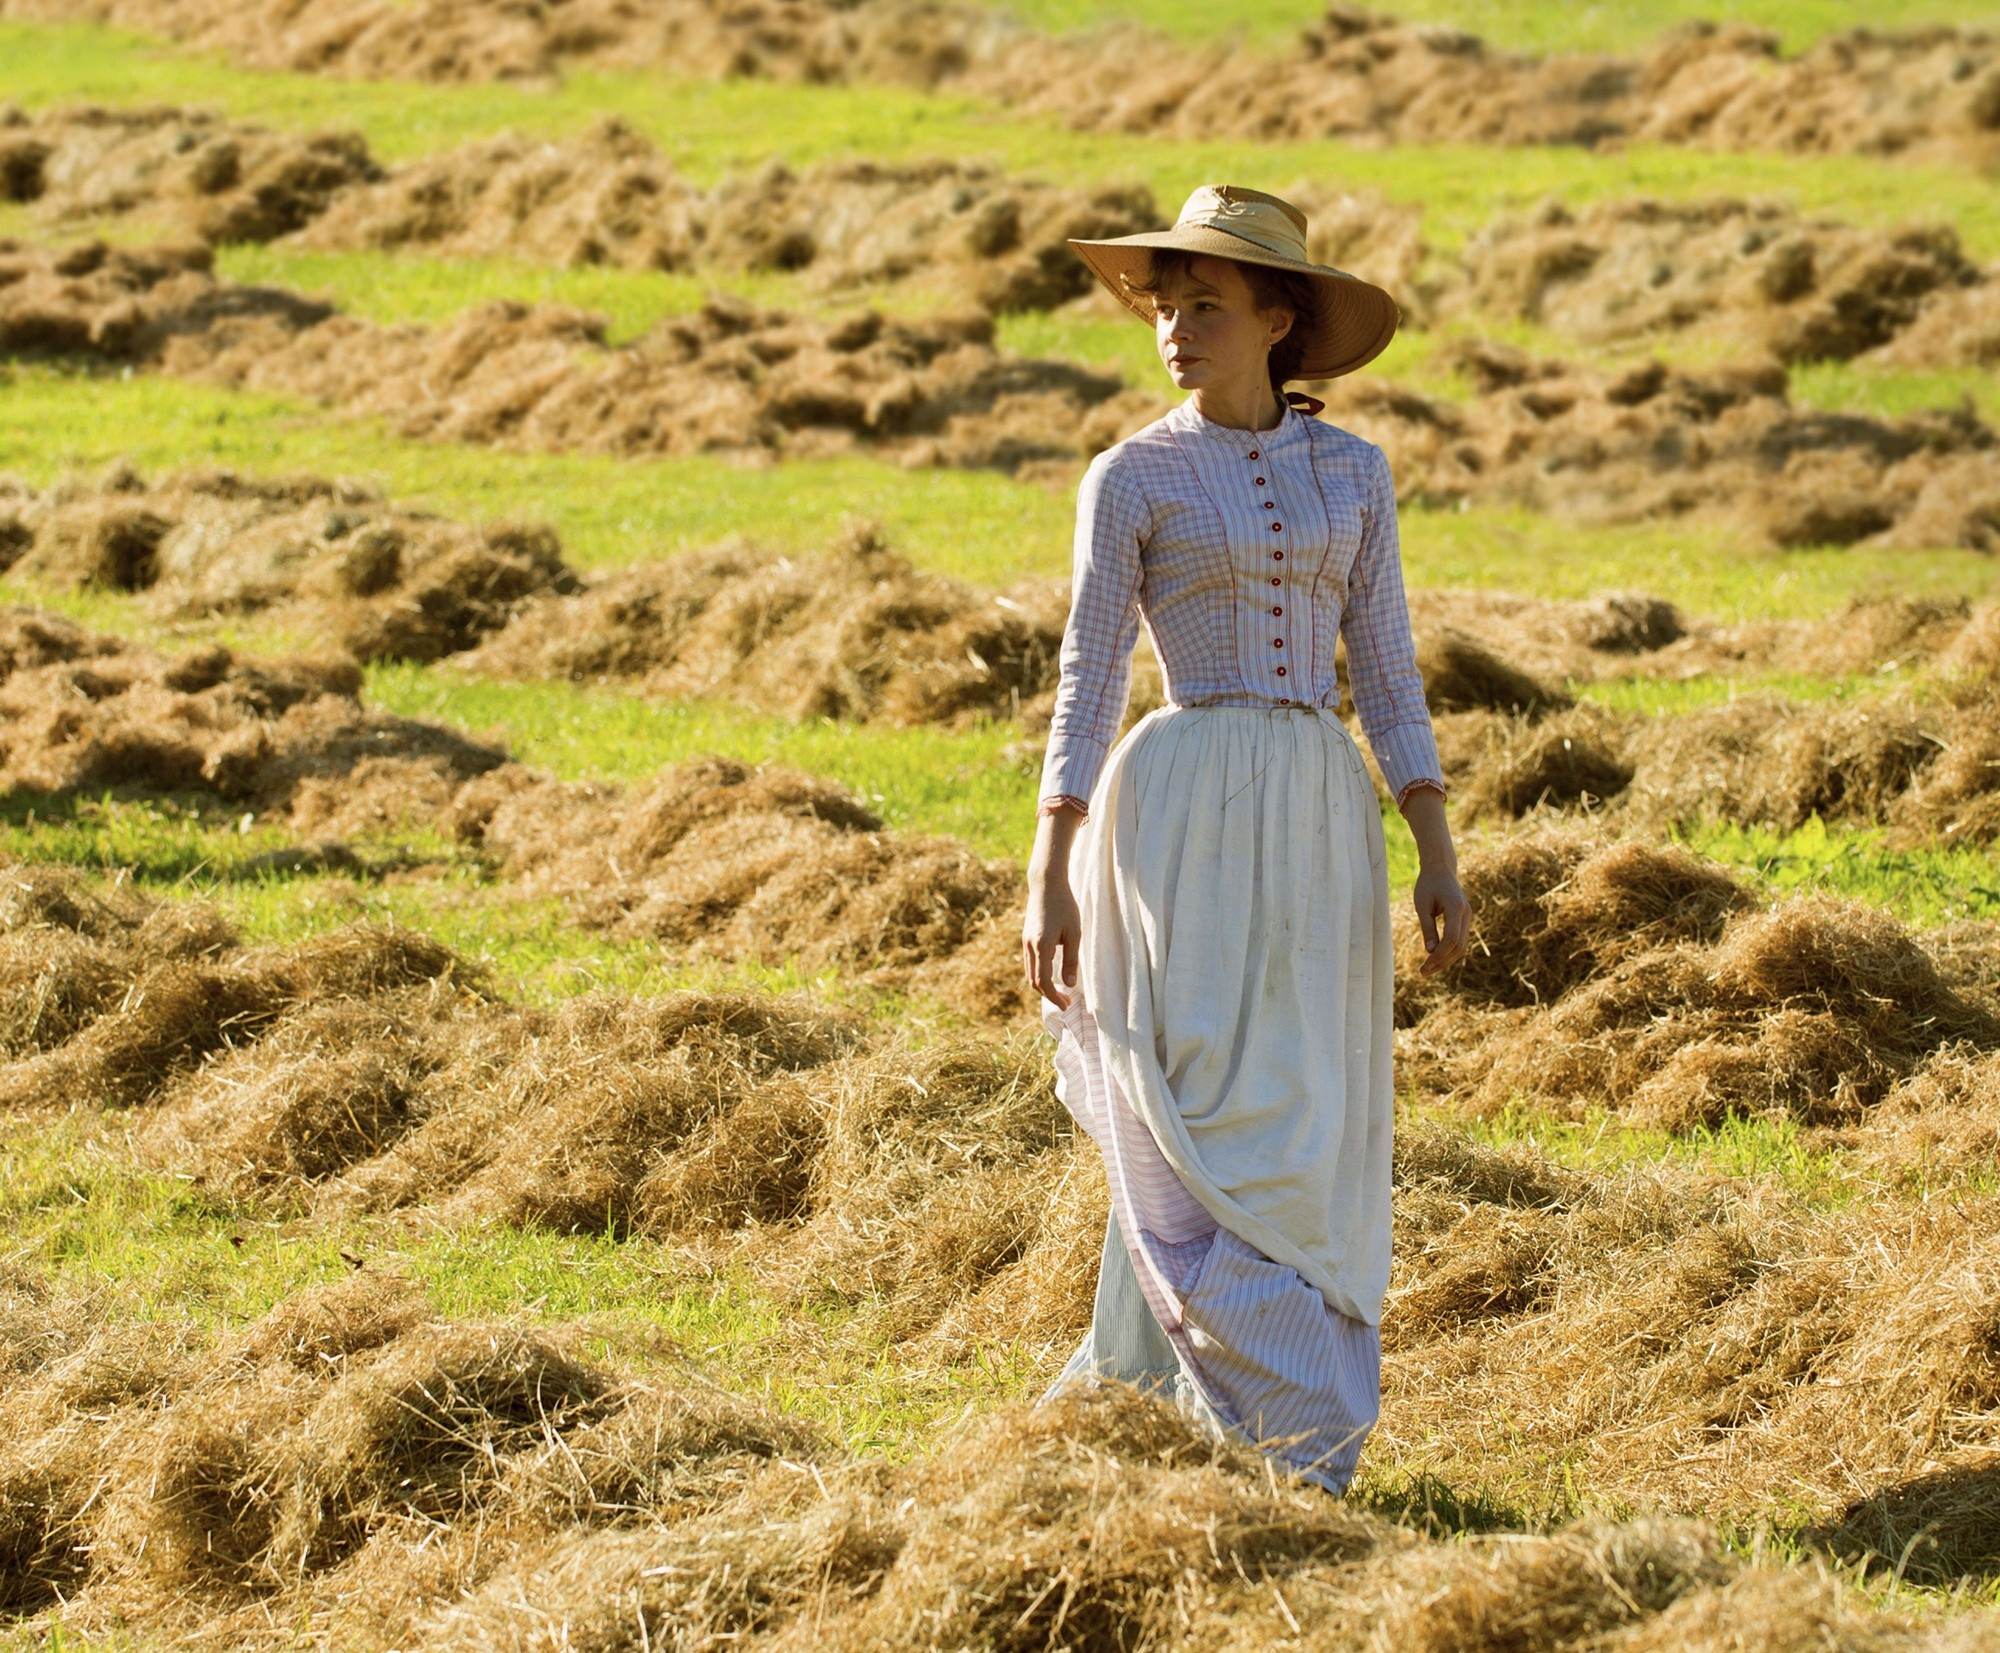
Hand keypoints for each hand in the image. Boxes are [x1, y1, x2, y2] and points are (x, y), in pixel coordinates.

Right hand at [1023, 871, 1082, 1009]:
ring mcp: (1025, 942)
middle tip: (1066, 1001)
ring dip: (1042, 985)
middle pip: (1034, 981)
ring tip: (1059, 990)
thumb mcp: (1074, 933)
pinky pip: (1029, 962)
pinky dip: (1038, 973)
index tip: (1067, 1005)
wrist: (1046, 884)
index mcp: (1041, 947)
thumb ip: (1071, 960)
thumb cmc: (1064, 906)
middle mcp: (1029, 947)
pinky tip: (1052, 972)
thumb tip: (1068, 984)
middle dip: (1048, 995)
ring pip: (1029, 972)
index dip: (1054, 997)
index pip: (1044, 982)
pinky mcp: (1026, 937)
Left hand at [1412, 862, 1469, 975]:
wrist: (1440, 868)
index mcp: (1456, 907)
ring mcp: (1468, 916)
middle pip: (1459, 946)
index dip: (1439, 955)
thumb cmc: (1428, 884)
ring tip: (1428, 969)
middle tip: (1423, 972)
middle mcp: (1466, 913)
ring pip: (1461, 946)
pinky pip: (1459, 940)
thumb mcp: (1422, 905)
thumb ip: (1428, 928)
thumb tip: (1430, 952)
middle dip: (1442, 961)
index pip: (1451, 938)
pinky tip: (1434, 959)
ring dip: (1446, 959)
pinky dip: (1448, 951)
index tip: (1425, 965)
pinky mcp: (1465, 919)